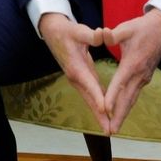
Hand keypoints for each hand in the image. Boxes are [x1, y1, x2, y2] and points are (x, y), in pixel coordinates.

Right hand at [39, 13, 109, 132]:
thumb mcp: (78, 30)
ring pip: (89, 99)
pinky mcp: (80, 78)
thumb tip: (103, 34)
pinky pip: (90, 94)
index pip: (89, 84)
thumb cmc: (67, 31)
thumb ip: (91, 35)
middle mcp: (75, 77)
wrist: (52, 32)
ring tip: (108, 128)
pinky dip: (97, 104)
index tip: (106, 111)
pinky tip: (105, 112)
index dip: (98, 97)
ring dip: (98, 114)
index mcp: (76, 67)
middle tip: (109, 131)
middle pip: (89, 99)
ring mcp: (76, 79)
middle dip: (99, 115)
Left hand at [101, 9, 160, 133]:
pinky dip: (127, 106)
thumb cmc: (143, 28)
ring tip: (114, 128)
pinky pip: (134, 95)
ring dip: (123, 114)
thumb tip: (102, 34)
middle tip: (110, 131)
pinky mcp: (144, 78)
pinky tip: (121, 113)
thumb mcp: (126, 28)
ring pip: (132, 99)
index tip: (104, 109)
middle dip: (118, 115)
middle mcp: (139, 74)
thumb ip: (112, 35)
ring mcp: (144, 77)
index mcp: (133, 63)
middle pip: (127, 98)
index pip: (120, 82)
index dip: (111, 96)